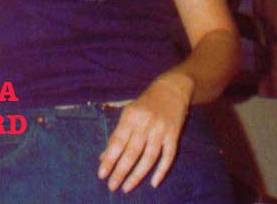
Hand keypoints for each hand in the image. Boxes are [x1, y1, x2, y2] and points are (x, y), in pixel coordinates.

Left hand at [98, 74, 192, 192]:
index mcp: (130, 116)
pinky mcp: (174, 135)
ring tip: (127, 187)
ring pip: (149, 157)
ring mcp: (161, 130)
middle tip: (112, 186)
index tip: (101, 174)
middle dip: (120, 171)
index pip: (117, 142)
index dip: (109, 159)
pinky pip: (168, 156)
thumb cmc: (145, 102)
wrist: (172, 88)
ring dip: (137, 175)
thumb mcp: (128, 112)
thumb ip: (117, 134)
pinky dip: (161, 170)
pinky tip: (153, 182)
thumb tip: (104, 156)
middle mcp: (145, 123)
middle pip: (132, 152)